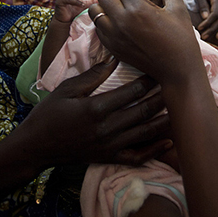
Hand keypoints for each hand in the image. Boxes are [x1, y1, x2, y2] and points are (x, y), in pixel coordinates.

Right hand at [22, 61, 171, 169]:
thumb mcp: (67, 89)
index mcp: (96, 108)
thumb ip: (93, 75)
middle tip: (176, 85)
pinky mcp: (108, 158)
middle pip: (143, 112)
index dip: (148, 81)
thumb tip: (115, 58)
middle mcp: (107, 129)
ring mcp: (109, 146)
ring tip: (181, 109)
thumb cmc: (49, 114)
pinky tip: (168, 142)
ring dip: (164, 121)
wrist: (36, 146)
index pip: (131, 92)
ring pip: (145, 133)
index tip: (159, 69)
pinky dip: (154, 151)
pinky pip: (136, 157)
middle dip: (162, 98)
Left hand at [89, 0, 202, 85]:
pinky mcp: (112, 47)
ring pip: (95, 10)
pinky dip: (105, 23)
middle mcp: (122, 21)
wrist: (177, 70)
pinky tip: (119, 25)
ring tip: (119, 11)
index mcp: (139, 9)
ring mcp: (114, 35)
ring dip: (105, 7)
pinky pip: (98, 28)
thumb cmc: (181, 39)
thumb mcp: (179, 11)